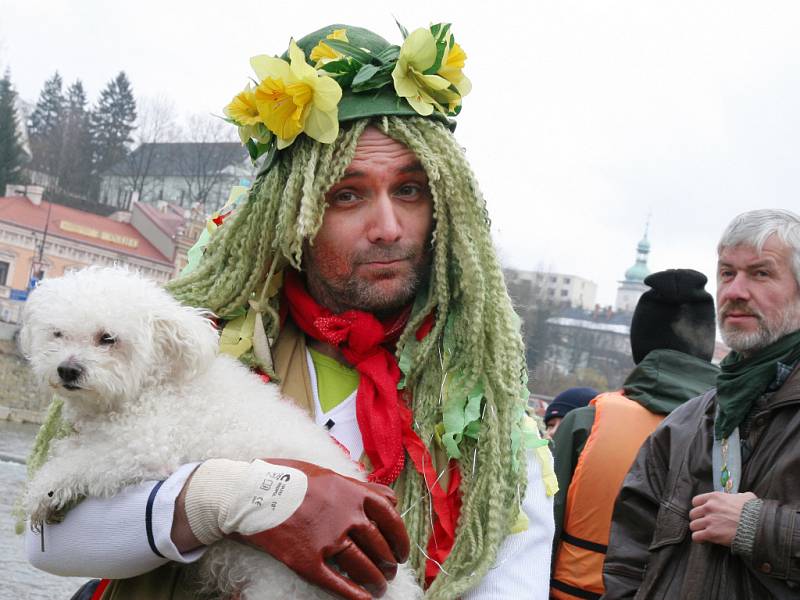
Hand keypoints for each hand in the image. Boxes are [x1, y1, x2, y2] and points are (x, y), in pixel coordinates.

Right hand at [184, 458, 409, 599]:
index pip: (390, 517)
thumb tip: (389, 498)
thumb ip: (359, 486)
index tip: (401, 549)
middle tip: (391, 569)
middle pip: (380, 545)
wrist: (250, 493)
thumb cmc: (288, 478)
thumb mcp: (328, 473)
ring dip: (376, 580)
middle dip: (389, 561)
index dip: (400, 537)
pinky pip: (337, 583)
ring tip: (380, 586)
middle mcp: (346, 516)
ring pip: (363, 567)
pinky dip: (354, 594)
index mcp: (353, 493)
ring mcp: (328, 539)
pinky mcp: (308, 561)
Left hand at [689, 491, 756, 545]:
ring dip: (698, 530)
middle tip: (705, 524)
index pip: (696, 501)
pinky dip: (699, 539)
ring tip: (704, 533)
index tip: (703, 513)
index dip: (699, 508)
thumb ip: (738, 496)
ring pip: (693, 526)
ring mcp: (709, 520)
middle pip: (693, 514)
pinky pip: (696, 536)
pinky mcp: (711, 533)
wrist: (757, 526)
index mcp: (715, 497)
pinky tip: (704, 540)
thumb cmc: (754, 512)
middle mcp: (709, 507)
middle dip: (698, 519)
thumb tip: (738, 497)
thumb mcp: (746, 497)